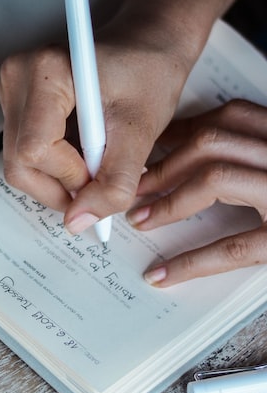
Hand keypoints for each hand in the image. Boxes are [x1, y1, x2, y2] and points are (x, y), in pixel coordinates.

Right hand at [0, 30, 188, 232]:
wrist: (148, 45)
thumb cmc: (149, 73)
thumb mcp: (140, 132)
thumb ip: (113, 183)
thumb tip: (79, 222)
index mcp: (44, 71)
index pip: (35, 151)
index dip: (71, 177)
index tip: (106, 174)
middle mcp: (16, 77)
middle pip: (19, 163)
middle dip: (62, 185)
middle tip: (101, 180)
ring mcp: (10, 89)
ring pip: (19, 164)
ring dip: (60, 177)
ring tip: (97, 158)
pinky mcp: (14, 103)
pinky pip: (23, 153)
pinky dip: (56, 164)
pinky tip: (84, 149)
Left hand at [127, 99, 266, 284]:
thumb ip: (257, 152)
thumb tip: (196, 151)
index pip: (228, 118)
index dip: (180, 134)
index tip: (150, 151)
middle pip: (213, 141)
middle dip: (164, 164)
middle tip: (137, 188)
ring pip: (218, 176)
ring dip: (170, 199)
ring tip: (142, 220)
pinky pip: (235, 246)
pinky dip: (192, 261)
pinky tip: (164, 274)